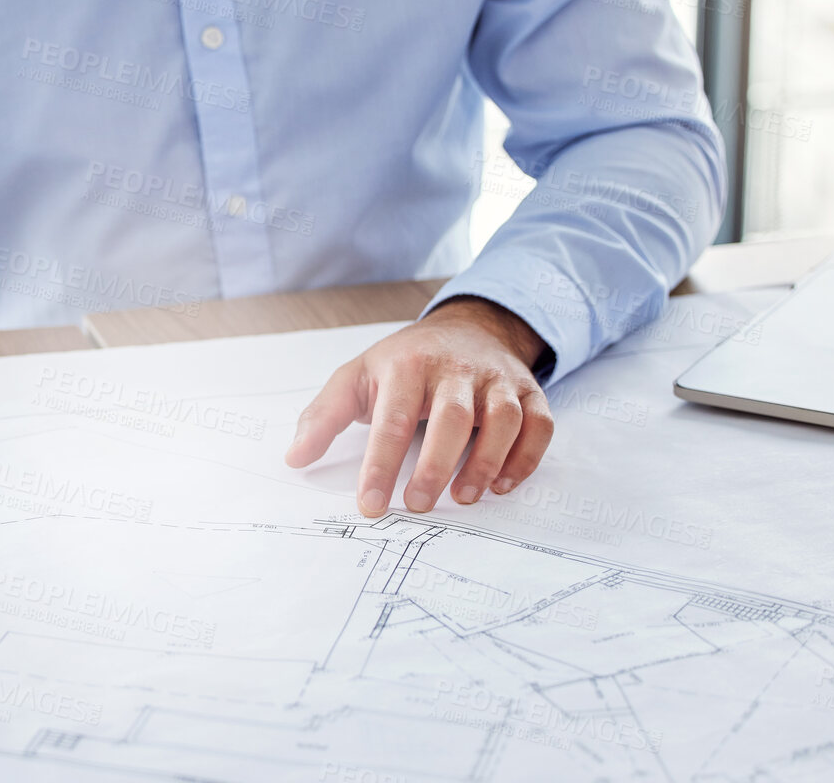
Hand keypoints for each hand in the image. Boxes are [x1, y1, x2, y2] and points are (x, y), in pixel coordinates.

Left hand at [285, 297, 552, 516]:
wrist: (466, 328)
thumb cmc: (405, 364)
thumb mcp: (356, 378)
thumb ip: (324, 416)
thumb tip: (294, 457)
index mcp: (407, 366)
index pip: (392, 419)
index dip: (381, 465)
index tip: (371, 505)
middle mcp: (455, 369)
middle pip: (452, 417)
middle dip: (435, 466)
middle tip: (418, 507)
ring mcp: (496, 379)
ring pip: (502, 419)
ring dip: (486, 462)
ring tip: (464, 498)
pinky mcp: (528, 391)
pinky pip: (539, 424)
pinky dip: (526, 456)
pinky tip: (503, 484)